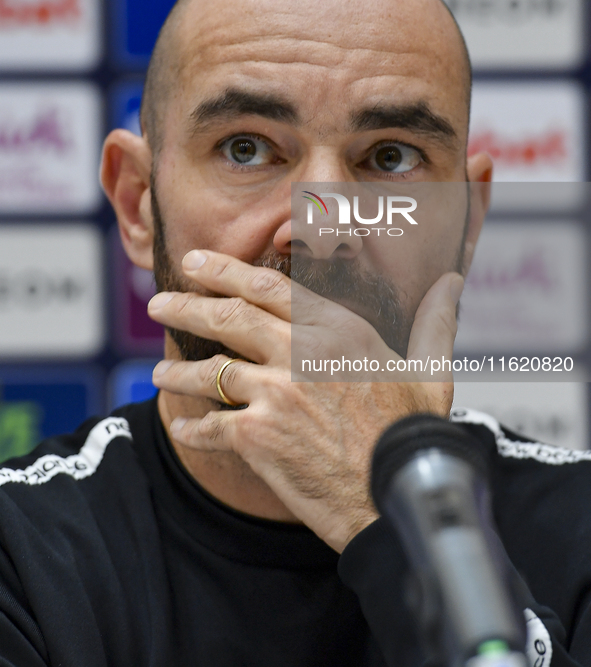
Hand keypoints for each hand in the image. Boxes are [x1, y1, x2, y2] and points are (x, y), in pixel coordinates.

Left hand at [148, 249, 462, 552]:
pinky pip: (210, 425)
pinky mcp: (257, 436)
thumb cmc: (413, 434)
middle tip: (158, 303)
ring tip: (159, 372)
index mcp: (337, 330)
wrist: (397, 497)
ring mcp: (275, 393)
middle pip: (228, 317)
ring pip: (210, 370)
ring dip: (177, 371)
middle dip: (186, 306)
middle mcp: (299, 353)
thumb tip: (451, 284)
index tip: (197, 262)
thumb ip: (434, 322)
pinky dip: (193, 427)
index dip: (226, 271)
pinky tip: (184, 428)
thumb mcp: (430, 371)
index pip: (269, 287)